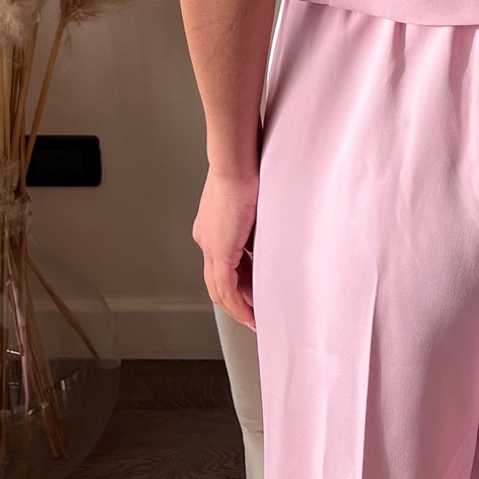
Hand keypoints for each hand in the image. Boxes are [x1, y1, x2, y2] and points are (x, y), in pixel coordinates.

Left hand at [193, 167, 258, 329]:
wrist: (236, 159)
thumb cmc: (248, 167)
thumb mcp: (254, 202)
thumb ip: (258, 223)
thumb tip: (271, 236)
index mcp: (212, 226)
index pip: (224, 263)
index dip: (239, 281)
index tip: (254, 292)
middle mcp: (206, 238)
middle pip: (219, 281)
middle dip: (238, 301)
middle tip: (255, 313)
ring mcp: (210, 245)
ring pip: (220, 289)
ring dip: (238, 307)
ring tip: (255, 319)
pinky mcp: (220, 250)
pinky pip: (227, 288)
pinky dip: (238, 304)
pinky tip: (251, 313)